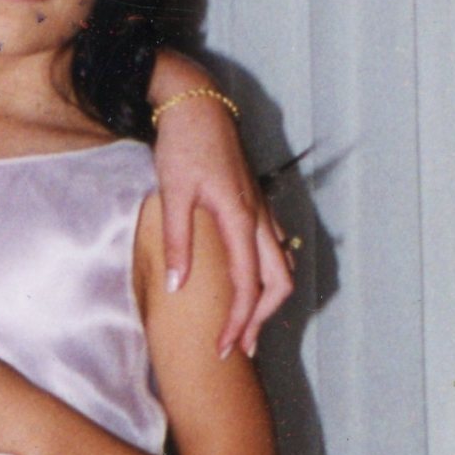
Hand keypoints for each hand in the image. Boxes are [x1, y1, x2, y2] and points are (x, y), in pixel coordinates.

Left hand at [151, 84, 292, 356]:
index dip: (238, 322)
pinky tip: (252, 286)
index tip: (224, 349)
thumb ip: (178, 242)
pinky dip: (268, 277)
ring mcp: (262, 212)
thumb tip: (177, 287)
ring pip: (282, 267)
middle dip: (262, 319)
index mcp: (240, 219)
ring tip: (247, 326)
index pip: (247, 286)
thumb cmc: (183, 146)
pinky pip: (275, 250)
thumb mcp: (173, 194)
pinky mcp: (256, 205)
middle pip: (278, 283)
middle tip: (240, 346)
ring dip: (268, 301)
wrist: (197, 105)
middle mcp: (259, 219)